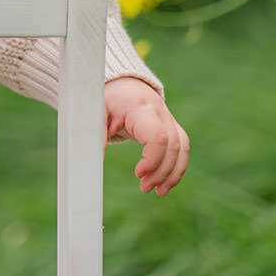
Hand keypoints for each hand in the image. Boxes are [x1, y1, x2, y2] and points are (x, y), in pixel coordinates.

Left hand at [103, 76, 188, 195]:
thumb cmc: (108, 98)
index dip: (152, 159)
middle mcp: (160, 113)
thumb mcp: (97, 112)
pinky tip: (165, 185)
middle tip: (144, 187)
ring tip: (157, 191)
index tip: (138, 172)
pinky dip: (177, 168)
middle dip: (161, 171)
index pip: (158, 136)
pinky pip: (182, 149)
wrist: (122, 84)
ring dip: (172, 173)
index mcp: (141, 108)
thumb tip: (92, 163)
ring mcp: (169, 119)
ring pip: (181, 149)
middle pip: (172, 146)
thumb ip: (97, 135)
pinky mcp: (172, 127)